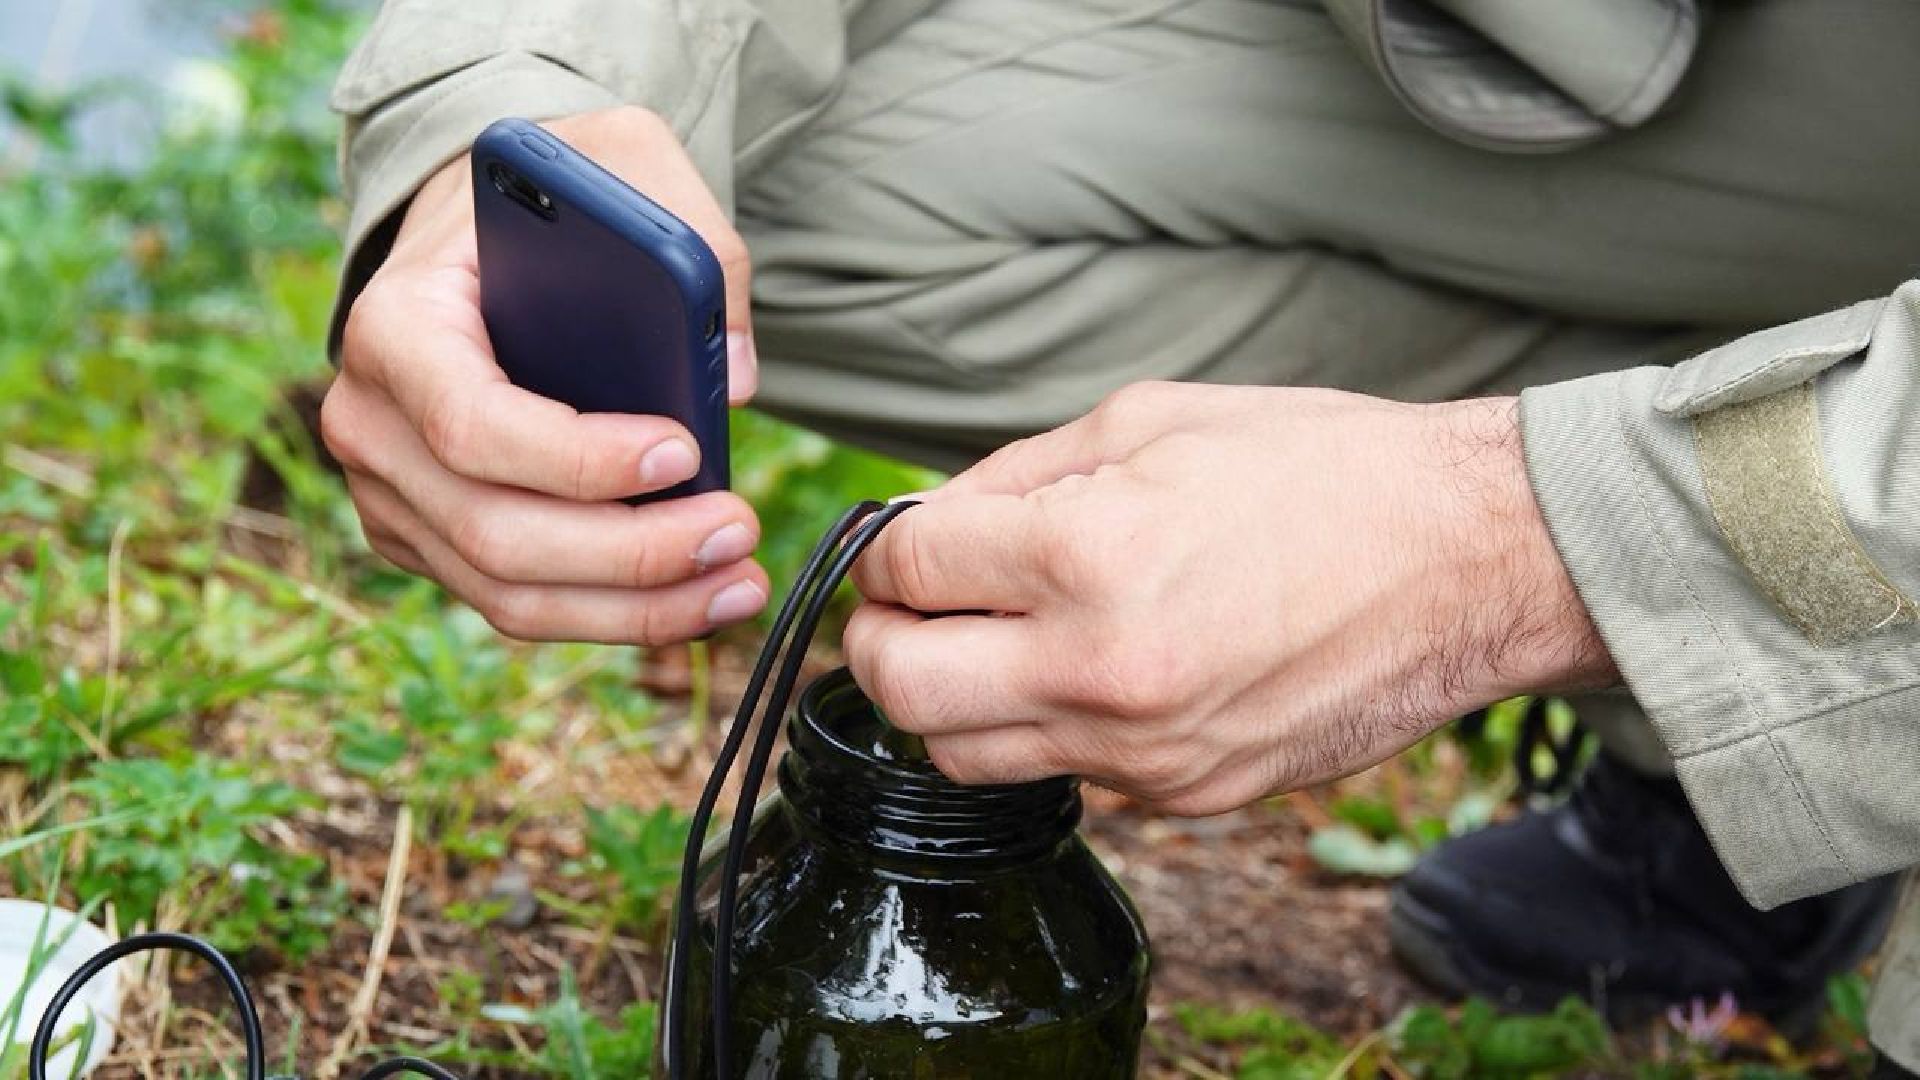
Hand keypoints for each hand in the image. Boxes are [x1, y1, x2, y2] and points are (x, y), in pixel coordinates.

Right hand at [323, 107, 768, 642]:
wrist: (483, 235)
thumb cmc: (554, 200)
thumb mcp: (629, 168)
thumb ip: (693, 248)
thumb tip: (734, 380)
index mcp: (395, 325)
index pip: (473, 424)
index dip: (579, 461)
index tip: (683, 452)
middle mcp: (370, 422)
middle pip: (496, 532)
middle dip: (630, 554)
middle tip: (738, 531)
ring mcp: (391, 494)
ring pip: (508, 592)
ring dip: (634, 607)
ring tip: (738, 584)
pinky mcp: (428, 540)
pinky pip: (517, 602)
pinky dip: (609, 614)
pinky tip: (694, 597)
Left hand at [845, 383, 1617, 813]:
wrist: (1468, 561)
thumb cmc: (1319, 468)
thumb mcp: (1150, 421)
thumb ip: (1014, 478)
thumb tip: (923, 525)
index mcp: (1088, 552)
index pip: (905, 571)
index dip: (887, 550)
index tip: (906, 544)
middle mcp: (1102, 669)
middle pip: (899, 686)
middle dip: (879, 639)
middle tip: (907, 608)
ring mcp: (1145, 750)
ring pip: (962, 756)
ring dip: (949, 699)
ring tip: (992, 642)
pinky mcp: (1188, 797)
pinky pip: (1065, 777)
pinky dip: (1048, 730)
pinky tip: (1092, 673)